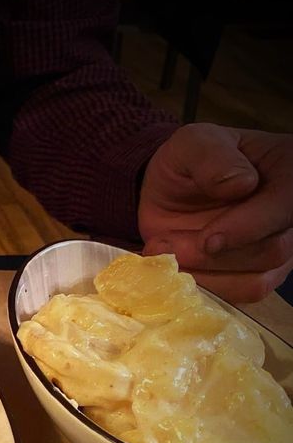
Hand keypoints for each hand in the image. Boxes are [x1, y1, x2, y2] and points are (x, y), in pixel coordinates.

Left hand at [138, 123, 292, 302]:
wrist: (169, 190)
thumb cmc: (188, 163)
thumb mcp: (192, 144)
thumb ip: (214, 157)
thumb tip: (241, 184)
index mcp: (288, 175)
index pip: (285, 208)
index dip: (248, 228)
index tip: (209, 239)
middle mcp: (289, 218)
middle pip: (271, 252)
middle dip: (212, 255)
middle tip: (162, 242)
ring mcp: (274, 251)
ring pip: (256, 282)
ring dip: (203, 275)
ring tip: (164, 251)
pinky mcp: (251, 276)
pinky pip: (237, 298)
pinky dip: (202, 289)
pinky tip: (174, 272)